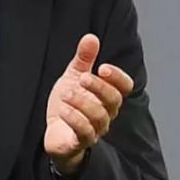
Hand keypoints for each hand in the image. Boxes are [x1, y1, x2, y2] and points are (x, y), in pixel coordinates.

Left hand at [43, 34, 134, 176]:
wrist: (55, 132)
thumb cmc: (69, 104)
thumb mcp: (74, 77)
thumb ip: (84, 59)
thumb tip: (91, 37)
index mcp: (107, 96)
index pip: (124, 87)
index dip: (117, 77)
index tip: (103, 67)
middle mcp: (106, 113)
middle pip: (113, 101)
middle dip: (99, 88)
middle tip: (82, 79)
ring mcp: (95, 129)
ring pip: (99, 117)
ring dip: (83, 103)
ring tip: (66, 94)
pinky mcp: (80, 142)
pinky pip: (85, 133)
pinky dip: (75, 120)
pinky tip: (63, 110)